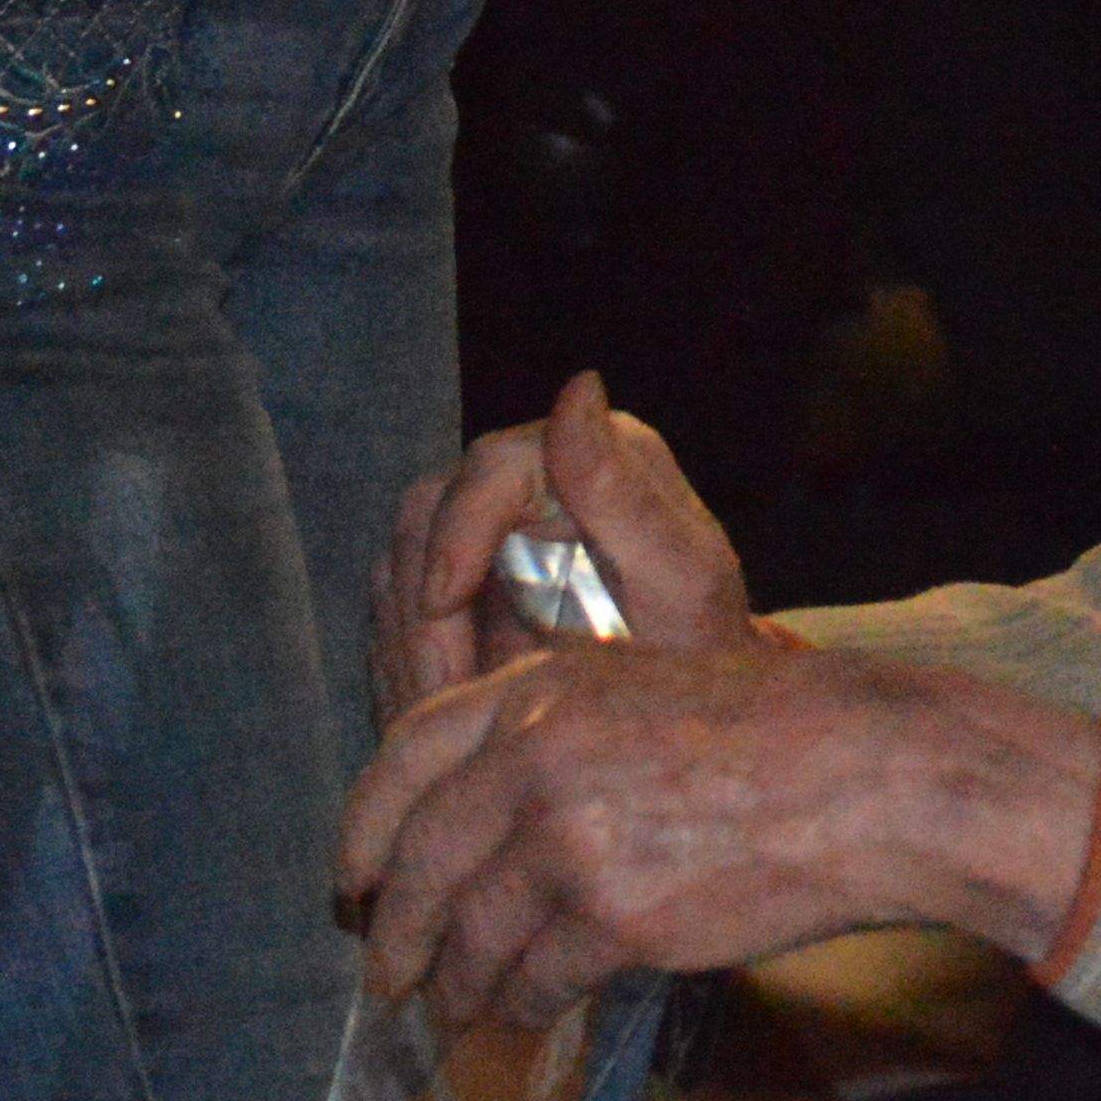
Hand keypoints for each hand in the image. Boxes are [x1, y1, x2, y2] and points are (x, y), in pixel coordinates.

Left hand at [334, 637, 1099, 1027]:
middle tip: (385, 972)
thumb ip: (551, 731)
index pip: (404, 757)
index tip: (352, 877)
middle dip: (395, 930)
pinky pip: (535, 980)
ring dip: (457, 984)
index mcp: (541, 690)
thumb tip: (480, 818)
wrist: (865, 776)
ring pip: (472, 934)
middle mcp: (538, 758)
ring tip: (458, 1008)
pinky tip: (528, 1014)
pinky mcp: (614, 917)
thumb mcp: (643, 683)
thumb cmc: (772, 732)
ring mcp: (571, 840)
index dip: (366, 827)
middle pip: (423, 862)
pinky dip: (521, 1006)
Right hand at [378, 368, 757, 720]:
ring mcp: (489, 528)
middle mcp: (532, 477)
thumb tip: (579, 386)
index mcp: (591, 454)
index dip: (458, 531)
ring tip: (449, 712)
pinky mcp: (460, 584)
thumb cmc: (701, 644)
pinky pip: (400, 612)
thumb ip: (624, 491)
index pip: (490, 467)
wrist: (686, 713)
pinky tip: (443, 710)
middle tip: (445, 694)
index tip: (447, 600)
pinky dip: (411, 661)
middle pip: (427, 514)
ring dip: (413, 643)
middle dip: (428, 610)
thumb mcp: (680, 578)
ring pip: (400, 565)